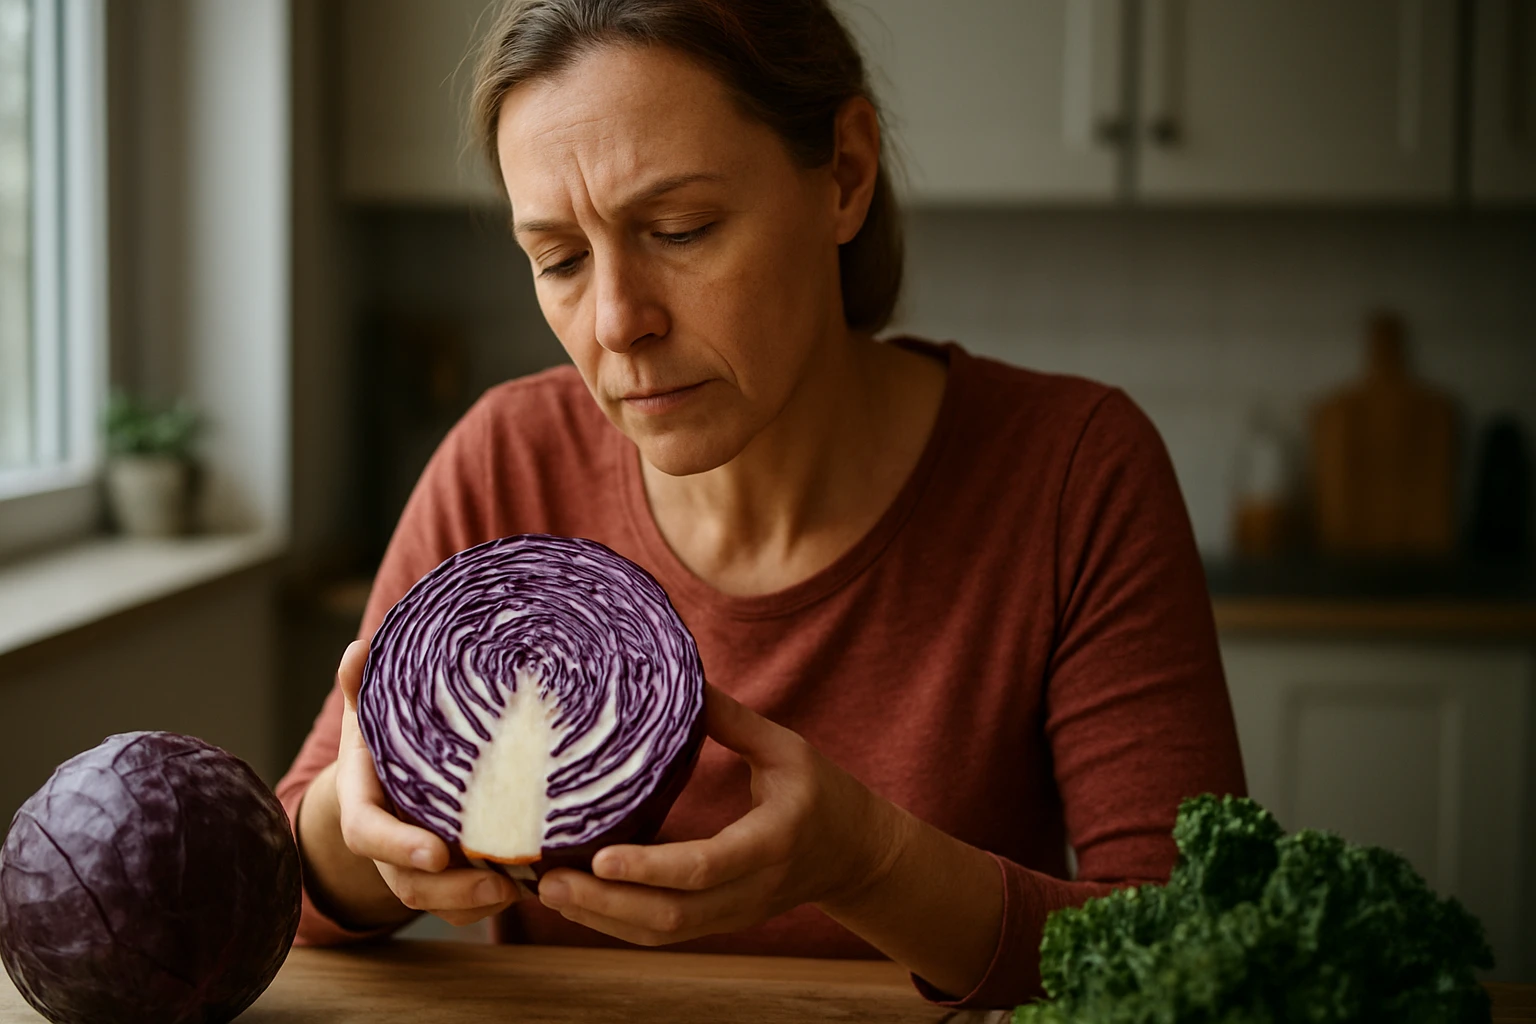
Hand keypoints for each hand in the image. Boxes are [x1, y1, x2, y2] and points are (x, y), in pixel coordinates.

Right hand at [329, 640, 523, 926]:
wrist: (386, 767)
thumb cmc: (385, 733)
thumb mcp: (374, 707)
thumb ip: (365, 684)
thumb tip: (358, 650)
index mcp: (363, 802)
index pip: (367, 833)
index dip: (398, 847)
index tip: (437, 853)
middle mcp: (387, 842)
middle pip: (407, 883)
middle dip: (449, 890)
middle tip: (496, 884)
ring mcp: (415, 864)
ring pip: (438, 901)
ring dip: (476, 903)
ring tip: (521, 889)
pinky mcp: (445, 874)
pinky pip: (462, 903)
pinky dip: (490, 902)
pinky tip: (532, 886)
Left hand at [533, 683, 911, 944]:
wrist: (856, 854)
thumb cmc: (821, 791)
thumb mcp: (785, 747)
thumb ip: (732, 720)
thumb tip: (681, 678)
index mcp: (772, 840)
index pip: (707, 866)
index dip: (652, 868)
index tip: (601, 858)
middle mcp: (752, 888)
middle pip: (673, 917)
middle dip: (605, 905)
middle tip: (548, 880)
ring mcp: (735, 914)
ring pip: (663, 935)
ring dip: (601, 919)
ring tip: (547, 890)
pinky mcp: (720, 922)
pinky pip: (664, 934)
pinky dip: (617, 922)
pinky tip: (578, 899)